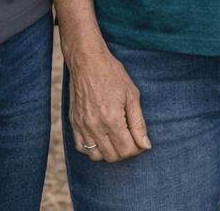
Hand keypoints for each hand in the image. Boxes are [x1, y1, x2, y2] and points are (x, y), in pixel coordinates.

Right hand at [66, 48, 150, 162]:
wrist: (87, 61)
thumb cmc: (112, 74)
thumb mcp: (132, 95)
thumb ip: (138, 123)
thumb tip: (146, 145)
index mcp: (112, 120)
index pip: (126, 150)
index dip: (137, 148)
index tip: (140, 140)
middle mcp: (95, 126)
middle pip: (112, 156)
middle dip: (124, 151)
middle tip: (130, 138)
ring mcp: (81, 125)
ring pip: (95, 155)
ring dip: (108, 152)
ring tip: (115, 138)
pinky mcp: (73, 122)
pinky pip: (81, 147)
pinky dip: (91, 148)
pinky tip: (100, 137)